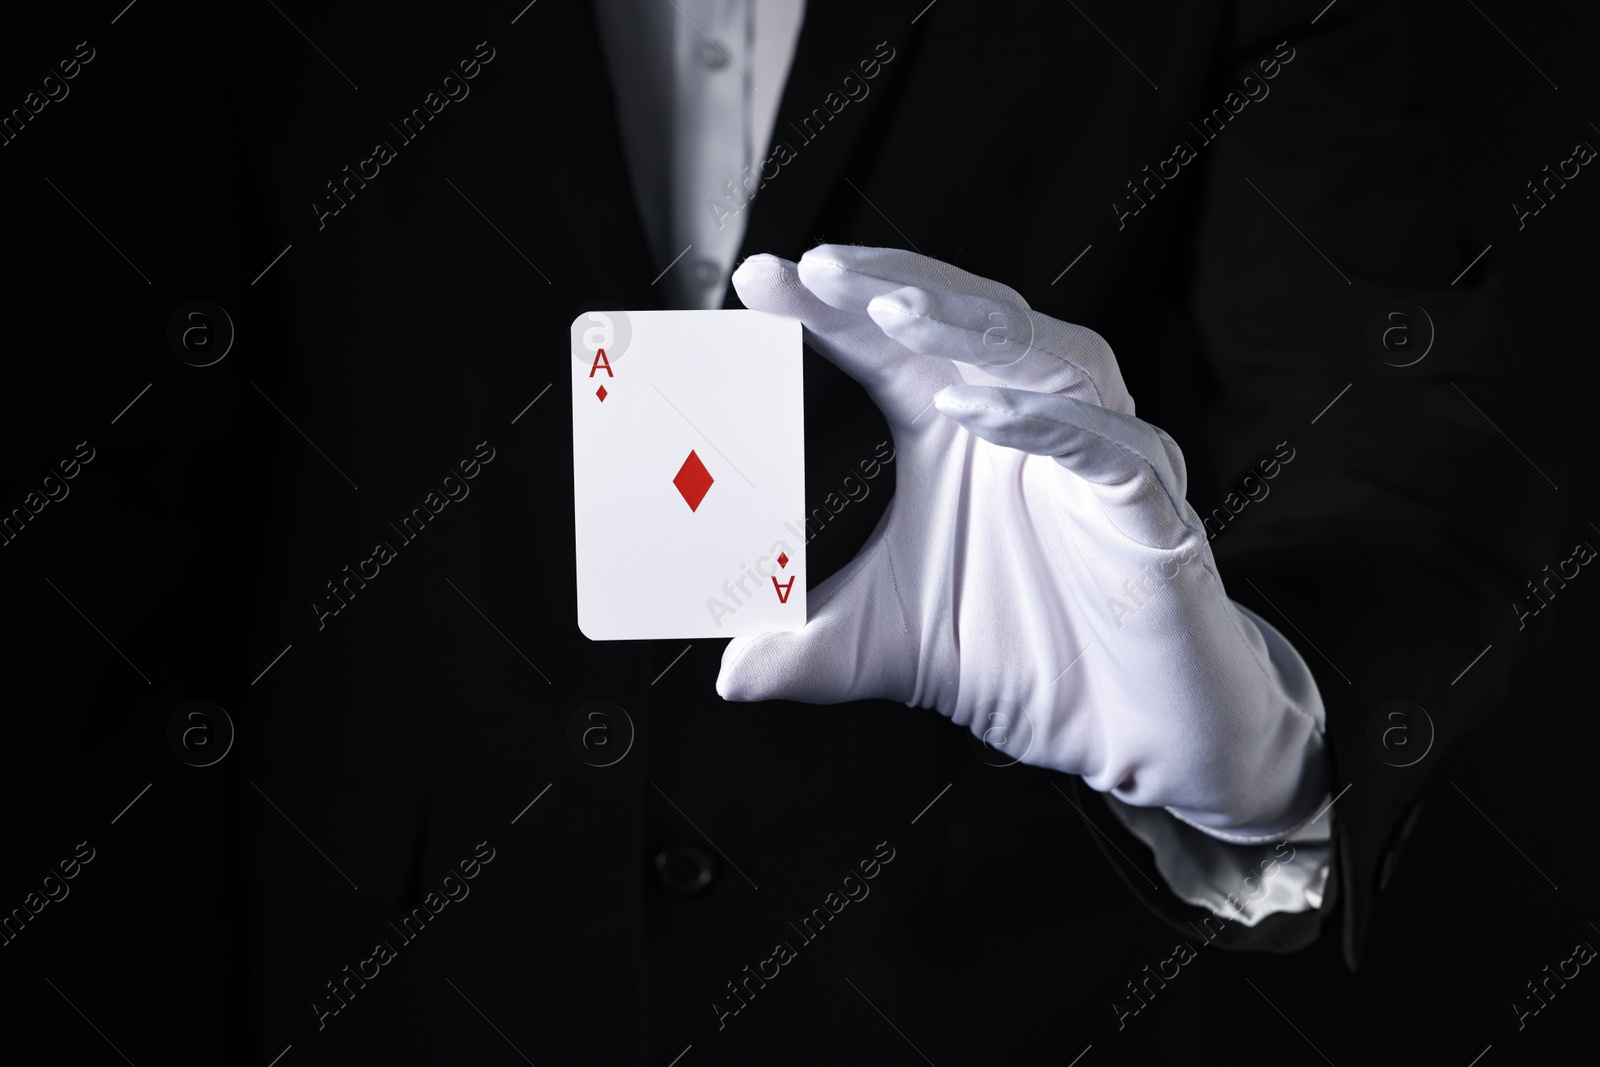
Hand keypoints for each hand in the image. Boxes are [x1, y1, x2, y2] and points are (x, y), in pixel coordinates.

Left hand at [718, 245, 1326, 839]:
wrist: (1133, 733)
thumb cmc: (1026, 658)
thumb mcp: (888, 648)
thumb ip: (806, 646)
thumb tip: (727, 672)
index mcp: (963, 433)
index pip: (890, 349)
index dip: (829, 310)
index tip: (756, 279)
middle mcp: (1032, 425)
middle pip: (971, 321)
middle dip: (896, 285)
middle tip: (818, 268)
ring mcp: (1098, 458)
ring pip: (1049, 355)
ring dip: (970, 329)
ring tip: (891, 314)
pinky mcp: (1149, 510)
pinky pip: (1106, 446)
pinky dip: (1044, 420)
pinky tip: (974, 411)